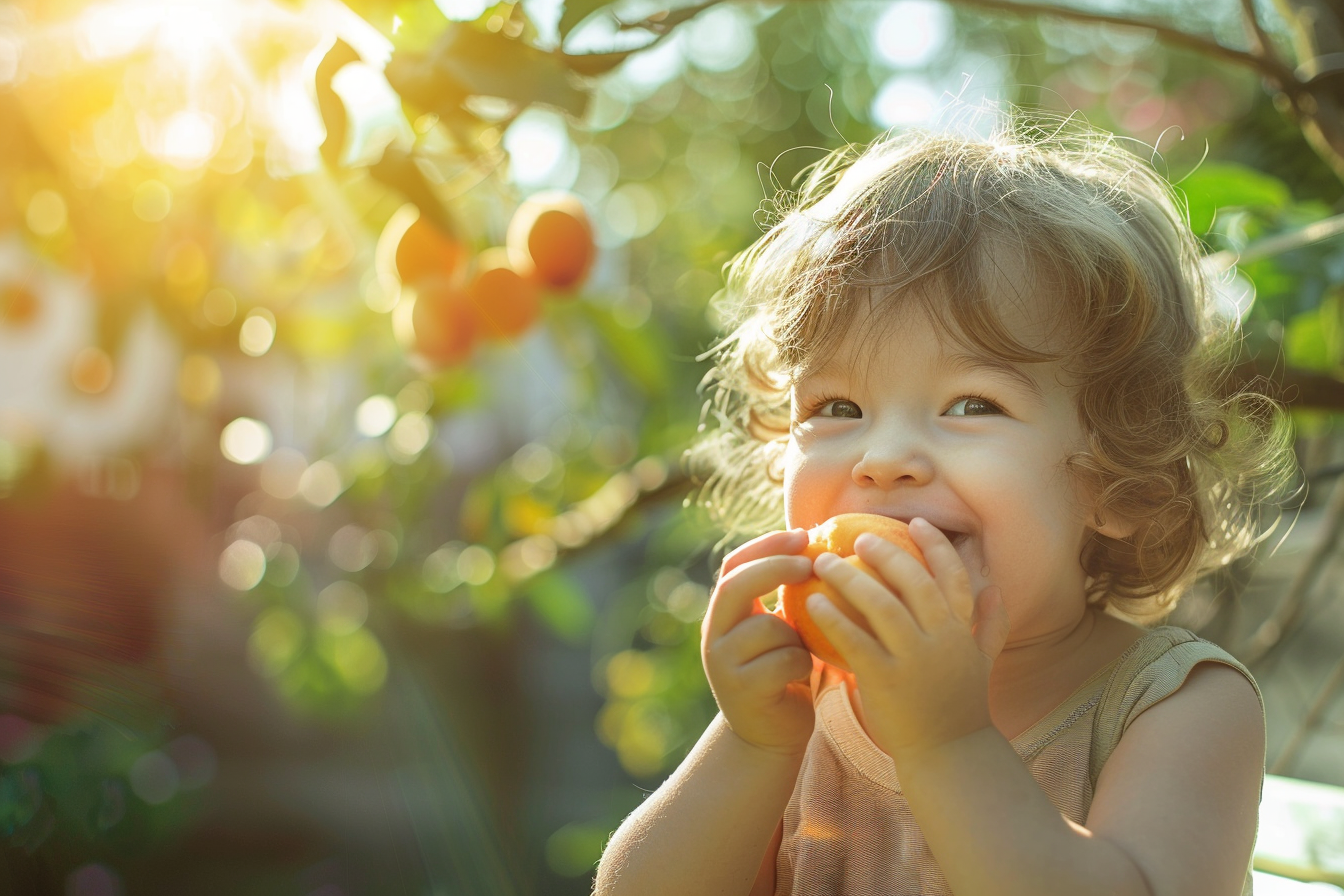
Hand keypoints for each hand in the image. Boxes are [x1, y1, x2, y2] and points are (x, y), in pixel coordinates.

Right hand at [701, 528, 817, 756]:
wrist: (768, 736)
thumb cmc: (783, 673)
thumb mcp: (777, 631)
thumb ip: (783, 599)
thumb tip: (817, 547)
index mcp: (722, 614)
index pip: (733, 566)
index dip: (765, 545)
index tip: (802, 534)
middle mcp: (713, 635)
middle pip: (736, 585)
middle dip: (775, 568)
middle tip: (811, 563)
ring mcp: (722, 663)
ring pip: (767, 628)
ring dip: (798, 633)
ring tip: (805, 650)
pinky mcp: (741, 690)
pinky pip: (783, 660)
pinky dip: (802, 663)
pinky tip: (803, 676)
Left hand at [806, 517, 1010, 762]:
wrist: (949, 755)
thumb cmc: (961, 706)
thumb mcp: (982, 662)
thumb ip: (990, 624)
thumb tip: (995, 588)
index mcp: (962, 631)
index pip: (954, 576)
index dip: (936, 546)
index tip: (915, 522)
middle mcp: (942, 640)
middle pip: (914, 582)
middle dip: (886, 554)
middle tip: (858, 538)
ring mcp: (914, 660)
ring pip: (881, 605)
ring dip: (849, 578)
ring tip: (824, 562)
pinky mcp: (885, 681)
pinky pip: (855, 641)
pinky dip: (833, 617)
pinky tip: (814, 602)